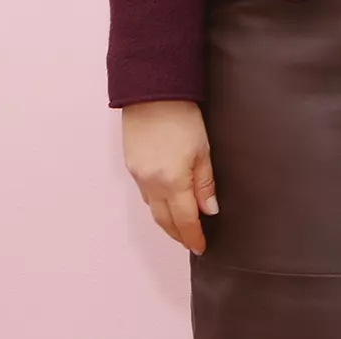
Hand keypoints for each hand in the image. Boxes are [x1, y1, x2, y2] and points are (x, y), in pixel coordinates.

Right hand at [122, 100, 217, 254]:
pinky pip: (143, 194)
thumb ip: (205, 183)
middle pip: (164, 220)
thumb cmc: (182, 117)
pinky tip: (165, 203)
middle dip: (178, 234)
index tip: (201, 247)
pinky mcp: (131, 165)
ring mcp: (138, 175)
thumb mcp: (203, 150)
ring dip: (166, 221)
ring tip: (180, 228)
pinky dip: (156, 204)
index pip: (184, 220)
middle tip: (190, 242)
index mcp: (171, 182)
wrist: (152, 92)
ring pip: (152, 208)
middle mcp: (150, 184)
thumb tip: (209, 211)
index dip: (193, 236)